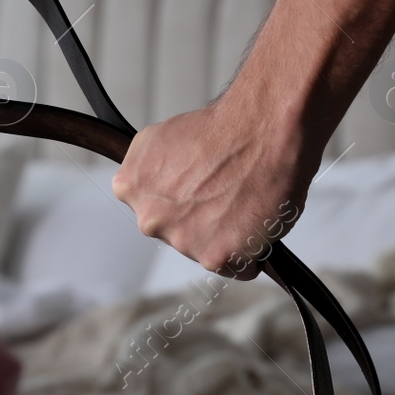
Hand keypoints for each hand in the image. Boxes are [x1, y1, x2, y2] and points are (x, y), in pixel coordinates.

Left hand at [112, 86, 315, 278]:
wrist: (263, 128)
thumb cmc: (226, 128)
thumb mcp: (163, 138)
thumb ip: (153, 170)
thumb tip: (161, 186)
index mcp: (130, 187)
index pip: (153, 209)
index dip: (182, 199)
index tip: (199, 189)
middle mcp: (150, 218)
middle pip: (179, 233)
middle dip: (202, 220)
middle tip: (227, 193)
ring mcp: (181, 240)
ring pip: (207, 251)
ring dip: (227, 236)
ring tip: (244, 201)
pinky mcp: (216, 256)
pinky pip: (239, 267)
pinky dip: (252, 251)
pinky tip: (258, 220)